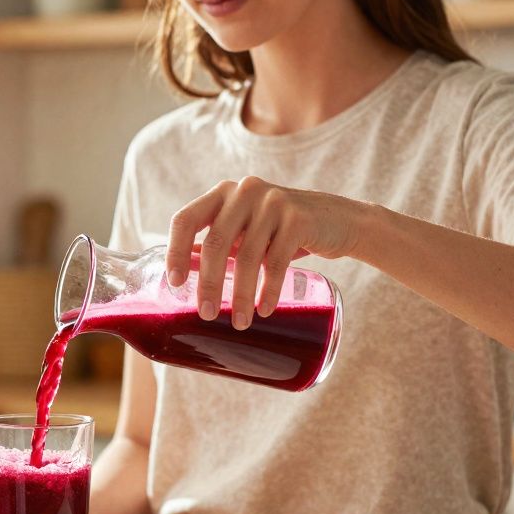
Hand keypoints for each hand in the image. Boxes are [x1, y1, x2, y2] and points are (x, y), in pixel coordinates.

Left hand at [166, 176, 366, 328]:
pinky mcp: (299, 218)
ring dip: (241, 295)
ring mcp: (273, 202)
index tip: (175, 284)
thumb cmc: (279, 230)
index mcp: (222, 194)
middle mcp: (244, 191)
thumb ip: (217, 243)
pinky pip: (277, 262)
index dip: (176, 252)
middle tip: (207, 314)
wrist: (337, 220)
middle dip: (210, 284)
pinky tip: (264, 309)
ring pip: (248, 257)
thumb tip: (180, 274)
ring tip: (240, 322)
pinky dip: (269, 290)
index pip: (185, 220)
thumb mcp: (245, 230)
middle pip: (216, 243)